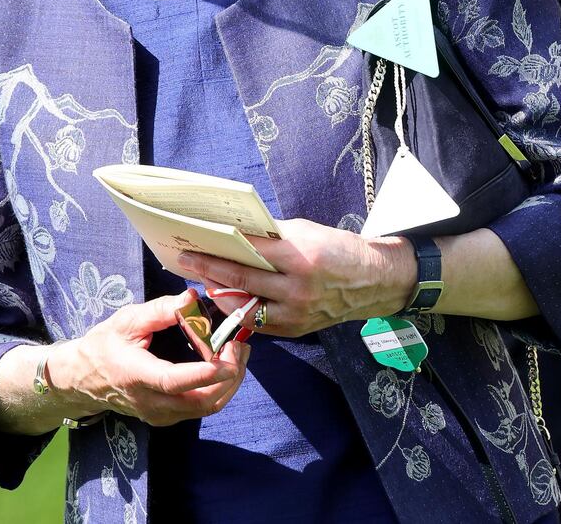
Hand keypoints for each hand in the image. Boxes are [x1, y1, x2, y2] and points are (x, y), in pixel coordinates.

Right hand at [49, 288, 249, 426]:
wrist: (83, 378)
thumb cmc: (104, 344)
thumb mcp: (127, 320)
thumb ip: (159, 310)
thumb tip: (191, 298)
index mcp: (138, 375)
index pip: (175, 381)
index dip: (205, 372)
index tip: (229, 357)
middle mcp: (151, 402)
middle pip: (200, 401)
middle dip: (229, 376)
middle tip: (239, 346)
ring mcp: (159, 415)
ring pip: (204, 408)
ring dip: (228, 384)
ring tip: (238, 354)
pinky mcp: (166, 417)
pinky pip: (199, 409)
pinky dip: (217, 390)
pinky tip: (222, 367)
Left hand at [178, 220, 414, 337]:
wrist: (374, 281)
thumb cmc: (338, 248)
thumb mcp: (306, 231)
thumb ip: (271, 236)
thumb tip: (236, 234)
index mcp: (300, 257)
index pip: (249, 252)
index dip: (219, 247)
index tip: (195, 242)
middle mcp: (297, 289)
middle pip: (242, 280)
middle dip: (209, 270)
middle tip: (186, 260)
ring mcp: (297, 314)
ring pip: (245, 309)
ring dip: (220, 294)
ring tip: (204, 280)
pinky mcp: (297, 329)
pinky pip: (259, 323)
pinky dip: (240, 309)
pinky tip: (228, 297)